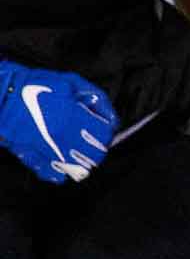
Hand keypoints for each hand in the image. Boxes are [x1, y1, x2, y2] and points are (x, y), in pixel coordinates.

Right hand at [0, 62, 116, 183]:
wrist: (2, 98)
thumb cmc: (35, 86)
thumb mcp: (72, 83)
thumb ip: (96, 99)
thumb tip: (109, 117)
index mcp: (74, 117)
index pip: (105, 136)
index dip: (109, 132)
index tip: (106, 128)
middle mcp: (62, 138)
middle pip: (95, 156)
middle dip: (99, 149)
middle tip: (94, 140)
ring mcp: (47, 152)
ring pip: (78, 169)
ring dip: (83, 162)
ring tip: (80, 151)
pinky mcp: (33, 160)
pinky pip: (55, 176)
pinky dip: (63, 171)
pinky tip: (63, 160)